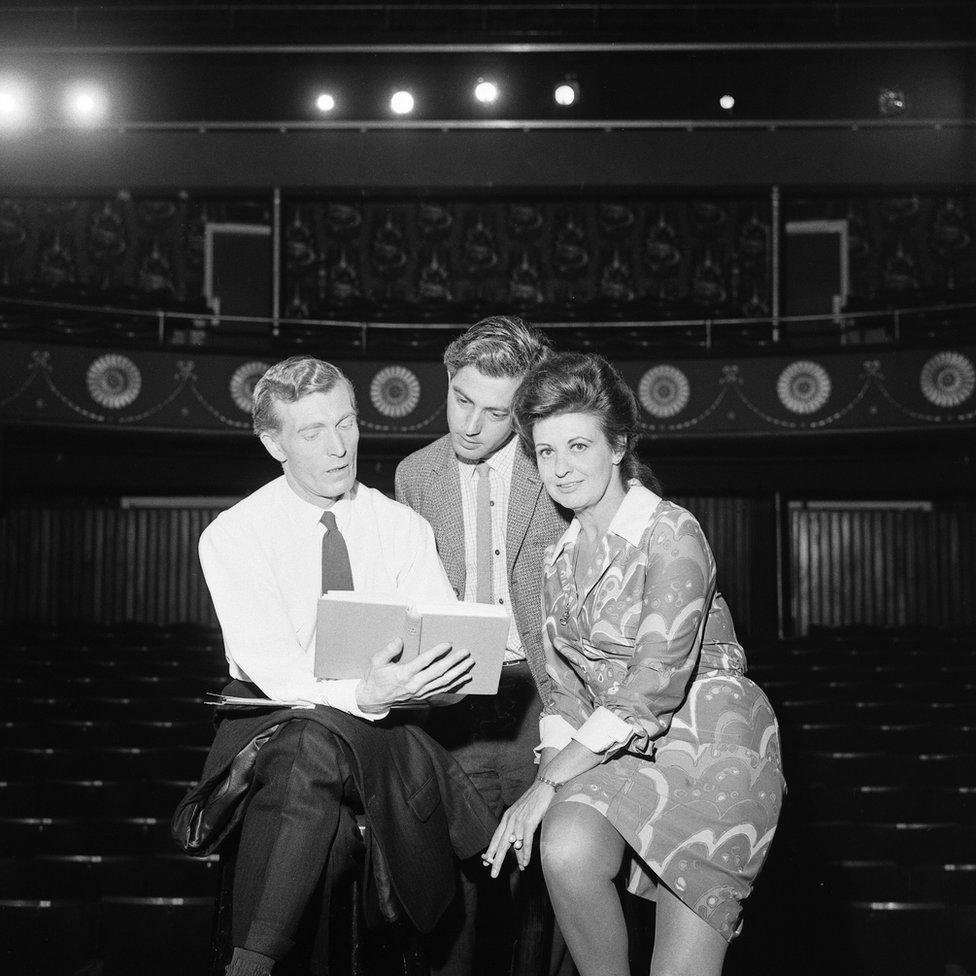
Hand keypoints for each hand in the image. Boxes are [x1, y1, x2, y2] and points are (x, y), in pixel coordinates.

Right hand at [355, 638, 473, 712]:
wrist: (374, 699)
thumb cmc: (376, 678)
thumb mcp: (376, 662)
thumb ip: (388, 650)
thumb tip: (399, 640)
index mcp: (404, 674)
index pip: (424, 661)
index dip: (437, 652)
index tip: (448, 644)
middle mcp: (414, 684)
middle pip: (439, 672)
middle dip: (454, 661)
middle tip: (465, 652)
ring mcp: (420, 691)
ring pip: (444, 682)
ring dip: (458, 672)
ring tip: (469, 663)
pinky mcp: (423, 695)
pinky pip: (443, 689)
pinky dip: (456, 683)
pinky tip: (465, 677)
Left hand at [482, 779, 555, 877]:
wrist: (543, 787)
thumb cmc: (533, 801)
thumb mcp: (521, 814)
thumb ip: (517, 828)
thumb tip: (517, 845)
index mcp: (507, 817)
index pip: (496, 837)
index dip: (491, 850)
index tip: (486, 861)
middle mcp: (510, 820)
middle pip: (501, 844)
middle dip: (497, 860)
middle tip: (493, 873)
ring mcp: (519, 821)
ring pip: (514, 845)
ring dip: (517, 859)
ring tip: (519, 869)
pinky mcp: (529, 822)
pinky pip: (526, 841)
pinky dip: (526, 853)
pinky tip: (526, 862)